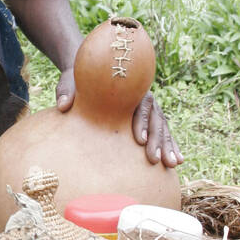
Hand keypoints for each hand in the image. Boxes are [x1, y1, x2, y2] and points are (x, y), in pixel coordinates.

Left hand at [55, 68, 183, 167]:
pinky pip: (162, 133)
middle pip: (156, 118)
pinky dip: (170, 146)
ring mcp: (147, 109)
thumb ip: (68, 90)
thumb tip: (62, 105)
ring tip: (174, 164)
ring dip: (168, 145)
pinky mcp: (147, 120)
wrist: (89, 75)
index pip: (141, 104)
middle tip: (156, 160)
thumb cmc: (79, 79)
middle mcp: (142, 97)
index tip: (139, 139)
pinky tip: (177, 162)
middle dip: (158, 140)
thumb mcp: (70, 80)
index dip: (141, 121)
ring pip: (162, 127)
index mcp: (128, 88)